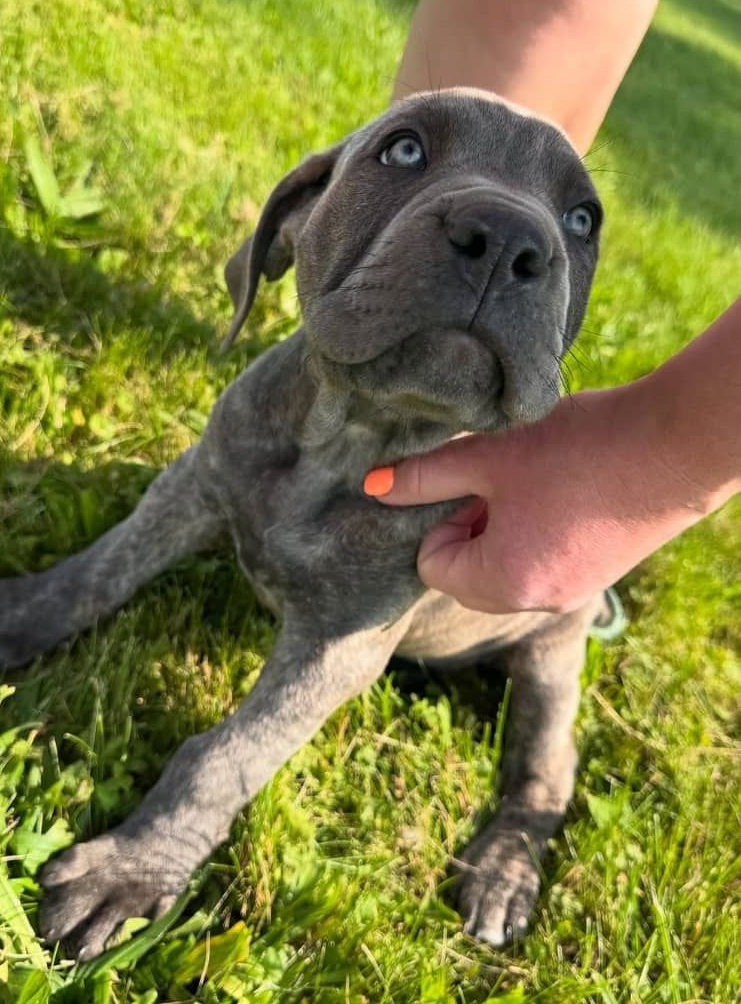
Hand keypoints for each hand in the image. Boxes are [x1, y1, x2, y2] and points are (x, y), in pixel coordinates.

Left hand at [364, 379, 710, 613]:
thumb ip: (425, 475)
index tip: (471, 482)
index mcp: (501, 583)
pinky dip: (537, 530)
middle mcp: (535, 602)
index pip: (432, 565)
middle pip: (467, 573)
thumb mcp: (489, 456)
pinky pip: (543, 562)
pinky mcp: (598, 575)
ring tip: (533, 480)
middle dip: (470, 525)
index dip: (440, 518)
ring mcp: (571, 592)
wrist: (676, 445)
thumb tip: (372, 487)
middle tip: (500, 479)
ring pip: (505, 566)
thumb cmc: (577, 449)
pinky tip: (561, 489)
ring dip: (503, 524)